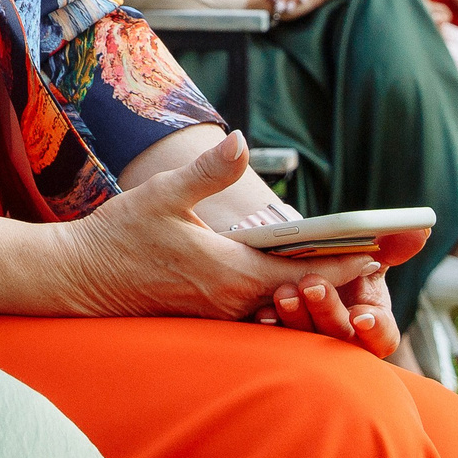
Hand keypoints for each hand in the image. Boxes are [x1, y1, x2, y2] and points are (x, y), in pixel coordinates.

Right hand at [54, 133, 382, 347]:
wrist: (80, 278)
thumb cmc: (119, 236)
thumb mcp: (164, 194)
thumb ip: (208, 171)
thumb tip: (241, 141)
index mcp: (229, 273)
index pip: (303, 274)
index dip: (342, 266)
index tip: (378, 257)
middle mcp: (231, 302)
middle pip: (301, 296)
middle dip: (338, 281)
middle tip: (376, 263)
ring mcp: (219, 314)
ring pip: (282, 308)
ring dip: (313, 291)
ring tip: (346, 272)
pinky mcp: (208, 316)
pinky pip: (259, 312)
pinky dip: (284, 299)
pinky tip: (294, 282)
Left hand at [252, 260, 402, 359]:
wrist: (293, 263)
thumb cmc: (339, 263)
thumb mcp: (364, 251)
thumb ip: (391, 245)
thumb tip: (420, 230)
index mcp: (371, 319)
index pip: (382, 335)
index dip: (375, 328)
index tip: (360, 316)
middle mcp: (342, 337)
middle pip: (340, 337)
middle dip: (326, 311)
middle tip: (311, 285)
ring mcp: (311, 345)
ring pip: (306, 343)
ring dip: (296, 318)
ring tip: (283, 293)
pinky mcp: (282, 343)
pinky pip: (276, 342)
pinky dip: (270, 326)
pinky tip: (262, 312)